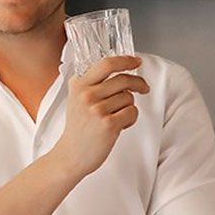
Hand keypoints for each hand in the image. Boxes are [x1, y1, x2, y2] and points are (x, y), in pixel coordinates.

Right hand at [54, 55, 149, 178]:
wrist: (71, 154)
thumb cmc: (77, 128)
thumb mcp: (75, 100)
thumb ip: (90, 83)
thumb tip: (116, 67)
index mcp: (78, 85)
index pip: (106, 64)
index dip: (125, 60)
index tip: (135, 61)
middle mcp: (86, 95)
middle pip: (123, 79)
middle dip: (139, 83)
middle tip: (143, 88)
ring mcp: (97, 109)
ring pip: (129, 97)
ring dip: (129, 107)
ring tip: (117, 117)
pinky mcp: (108, 124)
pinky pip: (132, 112)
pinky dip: (130, 119)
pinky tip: (119, 125)